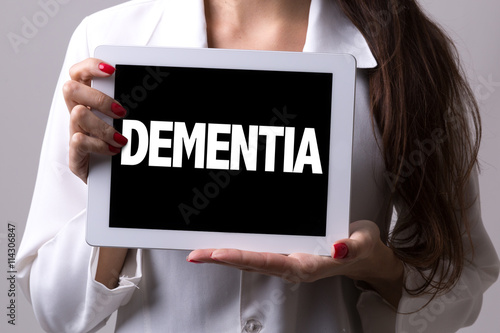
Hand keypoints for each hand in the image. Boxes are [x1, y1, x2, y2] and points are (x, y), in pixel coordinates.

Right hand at [63, 58, 127, 182]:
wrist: (118, 179)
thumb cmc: (125, 145)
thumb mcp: (130, 121)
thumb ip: (132, 103)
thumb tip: (151, 85)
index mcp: (89, 101)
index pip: (78, 73)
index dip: (90, 67)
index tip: (111, 70)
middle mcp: (78, 114)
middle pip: (70, 89)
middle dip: (99, 98)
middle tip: (121, 112)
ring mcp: (75, 133)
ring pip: (78, 114)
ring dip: (104, 126)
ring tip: (121, 138)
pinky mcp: (75, 155)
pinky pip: (78, 141)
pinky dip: (99, 145)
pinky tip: (114, 150)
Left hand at [187, 220, 403, 306]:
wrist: (365, 256)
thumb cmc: (361, 247)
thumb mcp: (364, 242)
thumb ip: (352, 246)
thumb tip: (338, 248)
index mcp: (309, 264)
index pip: (271, 261)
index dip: (244, 257)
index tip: (220, 252)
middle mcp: (294, 266)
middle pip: (252, 262)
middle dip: (222, 258)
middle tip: (195, 253)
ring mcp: (288, 261)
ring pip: (251, 259)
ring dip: (224, 255)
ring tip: (199, 250)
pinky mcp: (287, 254)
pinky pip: (258, 253)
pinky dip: (238, 251)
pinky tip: (223, 246)